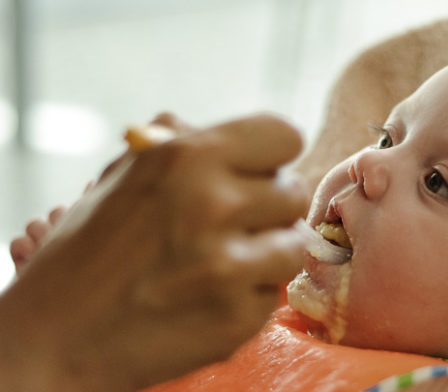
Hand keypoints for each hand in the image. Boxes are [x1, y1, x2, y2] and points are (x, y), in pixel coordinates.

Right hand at [0, 114, 309, 391]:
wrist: (55, 337)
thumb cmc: (90, 250)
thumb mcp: (127, 178)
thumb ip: (188, 149)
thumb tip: (242, 137)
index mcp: (186, 156)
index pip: (283, 136)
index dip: (274, 156)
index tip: (262, 171)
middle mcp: (212, 205)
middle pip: (294, 191)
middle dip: (269, 206)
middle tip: (238, 222)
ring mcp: (228, 266)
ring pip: (294, 244)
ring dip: (269, 252)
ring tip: (227, 260)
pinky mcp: (237, 316)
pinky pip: (273, 292)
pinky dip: (250, 294)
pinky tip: (210, 296)